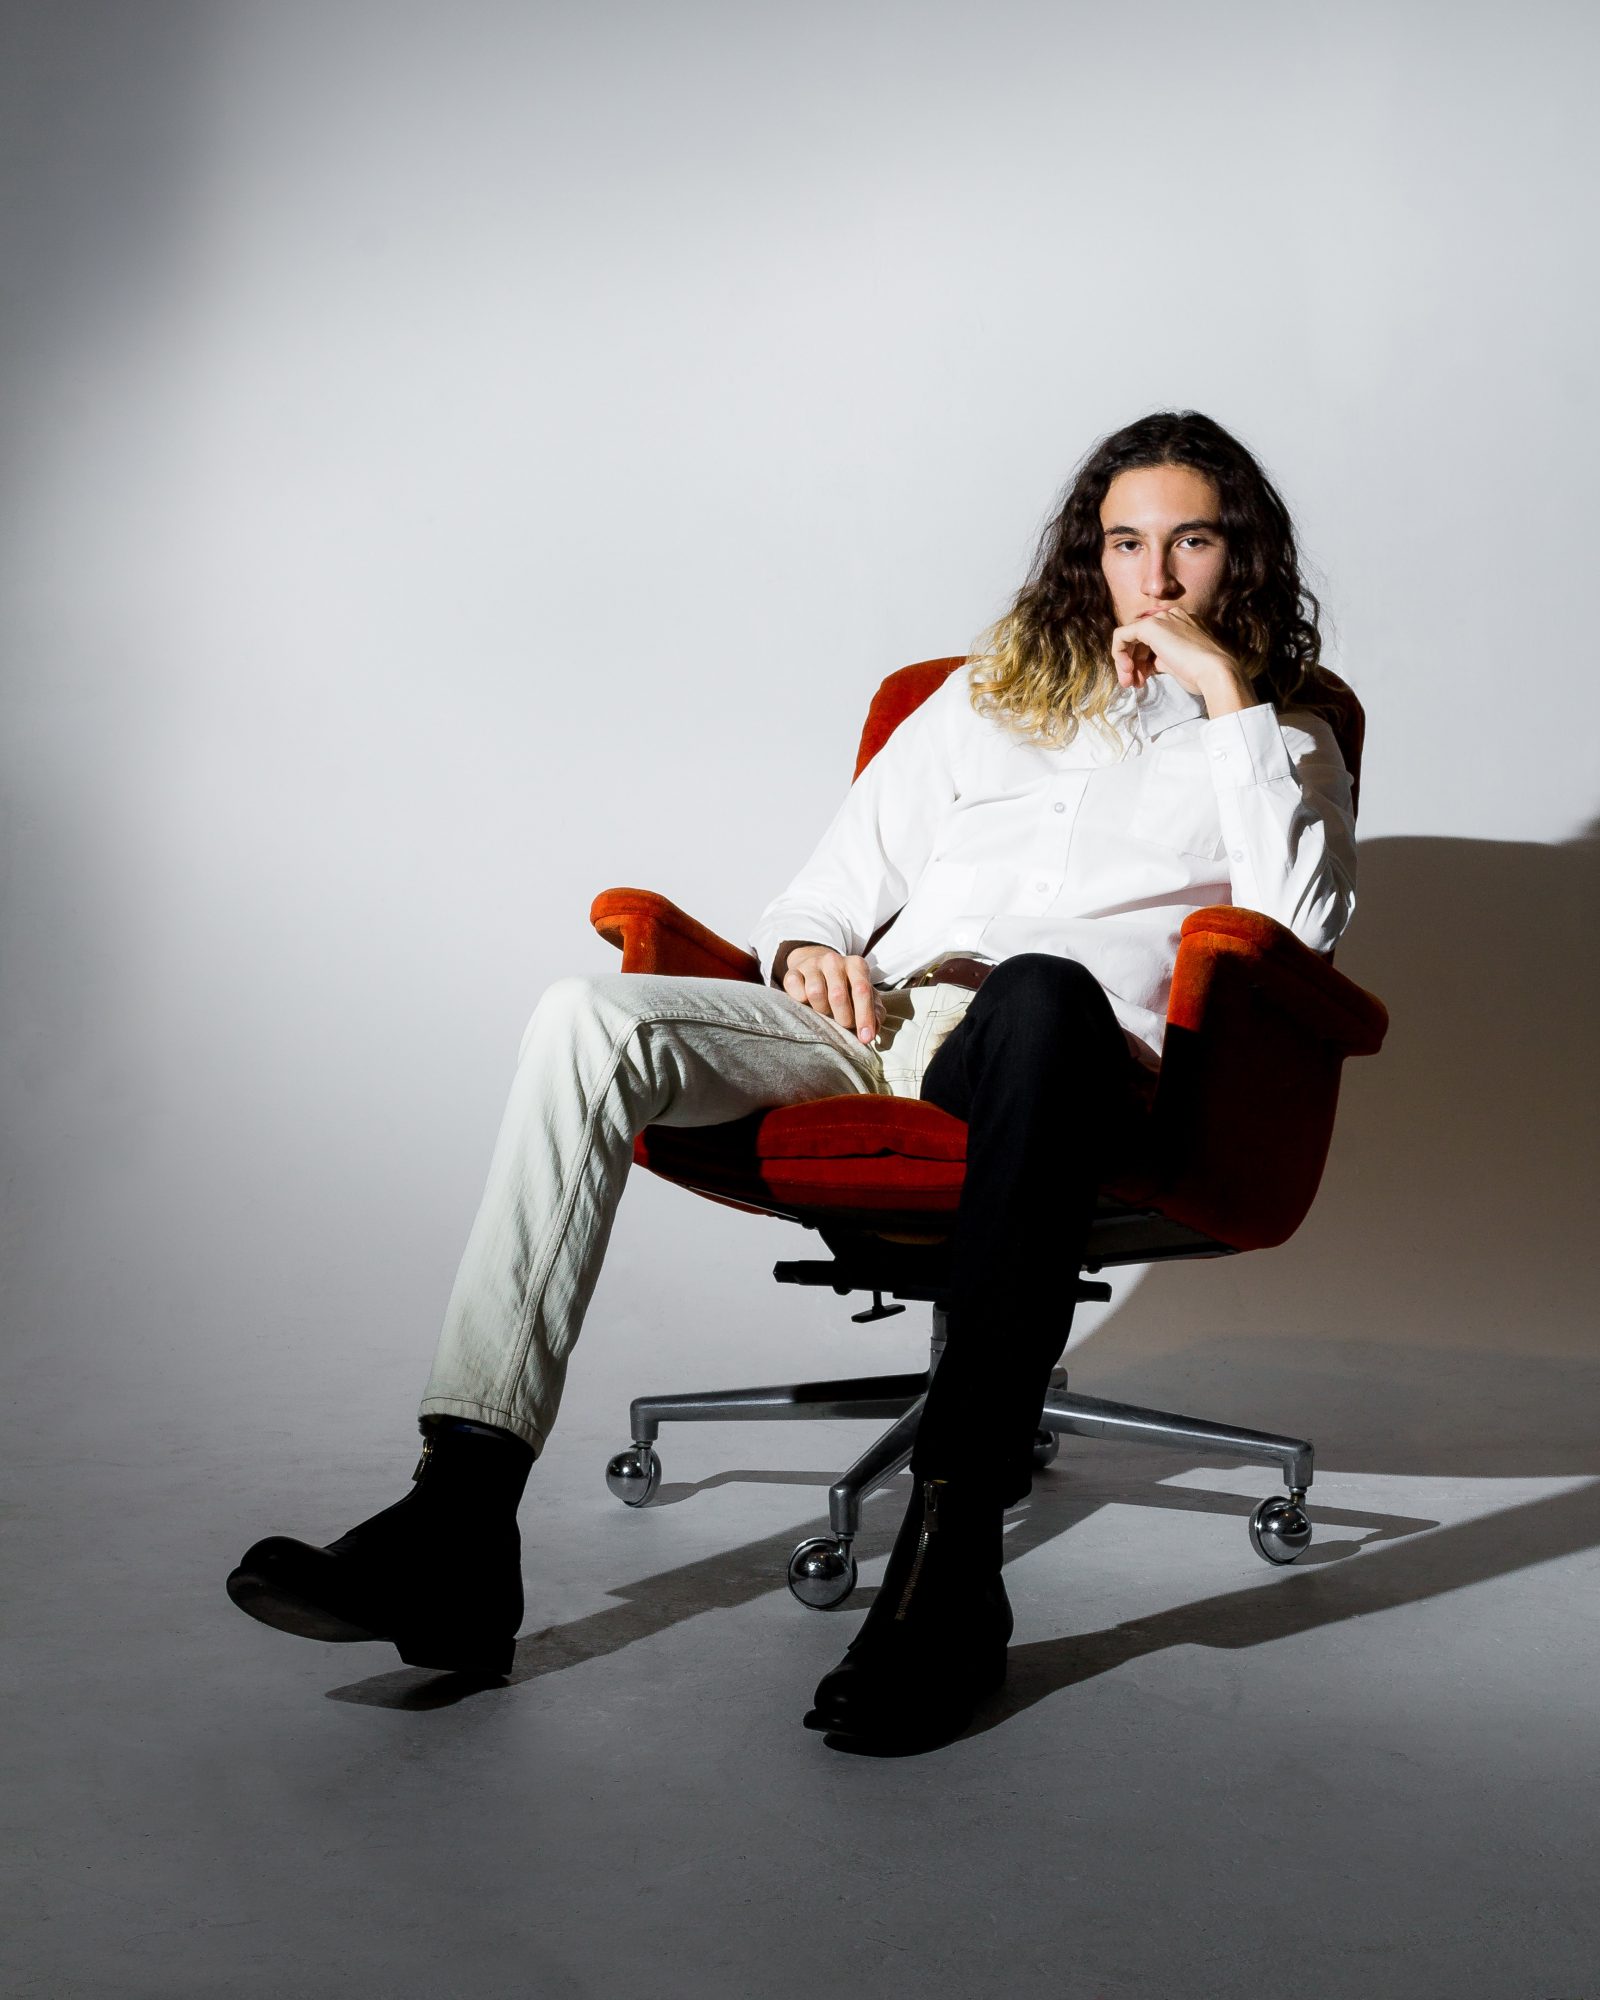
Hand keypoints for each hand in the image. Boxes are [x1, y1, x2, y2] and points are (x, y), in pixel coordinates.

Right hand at [781, 944, 883, 1043]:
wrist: (818, 969)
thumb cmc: (847, 988)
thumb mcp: (865, 997)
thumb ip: (875, 1012)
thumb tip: (873, 1030)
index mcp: (857, 965)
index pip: (862, 990)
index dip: (864, 1016)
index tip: (865, 1038)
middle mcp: (834, 960)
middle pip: (838, 995)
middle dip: (843, 1018)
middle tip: (844, 1026)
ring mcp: (812, 964)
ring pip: (815, 992)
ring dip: (821, 1010)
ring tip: (825, 1012)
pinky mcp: (793, 972)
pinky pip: (794, 988)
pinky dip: (800, 1000)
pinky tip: (807, 1003)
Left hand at [1110, 605, 1244, 703]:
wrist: (1215, 672)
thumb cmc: (1201, 674)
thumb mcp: (1177, 664)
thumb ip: (1161, 659)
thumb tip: (1146, 666)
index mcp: (1181, 623)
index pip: (1152, 640)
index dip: (1142, 662)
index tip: (1142, 680)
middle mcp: (1171, 616)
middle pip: (1140, 639)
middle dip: (1132, 663)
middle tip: (1132, 684)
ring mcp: (1162, 619)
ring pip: (1130, 638)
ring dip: (1125, 663)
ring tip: (1130, 683)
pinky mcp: (1150, 626)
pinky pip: (1121, 635)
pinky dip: (1119, 654)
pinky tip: (1127, 670)